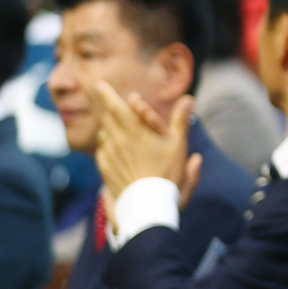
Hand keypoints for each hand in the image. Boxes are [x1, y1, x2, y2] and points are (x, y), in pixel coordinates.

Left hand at [93, 84, 200, 205]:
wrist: (148, 204)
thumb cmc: (166, 173)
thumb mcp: (178, 145)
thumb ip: (180, 120)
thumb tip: (189, 98)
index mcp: (133, 129)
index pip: (113, 104)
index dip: (105, 93)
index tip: (99, 84)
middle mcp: (117, 139)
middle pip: (106, 117)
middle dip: (106, 107)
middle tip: (106, 101)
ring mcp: (108, 154)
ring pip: (104, 133)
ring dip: (108, 127)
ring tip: (115, 127)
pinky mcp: (105, 168)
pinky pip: (102, 151)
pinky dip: (107, 146)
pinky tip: (115, 150)